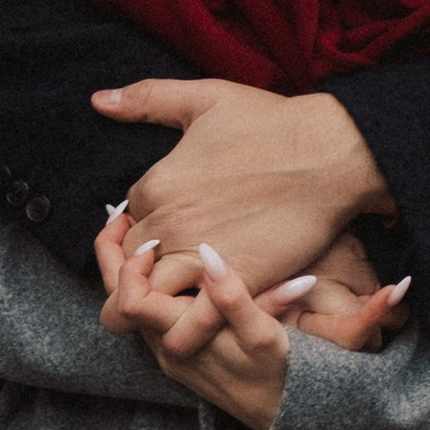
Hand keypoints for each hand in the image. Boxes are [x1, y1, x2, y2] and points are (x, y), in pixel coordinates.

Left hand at [93, 77, 390, 352]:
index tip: (166, 232)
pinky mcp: (233, 283)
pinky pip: (188, 324)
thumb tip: (98, 100)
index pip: (123, 224)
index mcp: (154, 185)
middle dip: (137, 275)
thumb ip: (148, 99)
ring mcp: (197, 257)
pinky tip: (198, 322)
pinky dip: (184, 330)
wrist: (330, 153)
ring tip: (178, 302)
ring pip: (139, 303)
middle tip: (171, 272)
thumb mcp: (205, 98)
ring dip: (151, 308)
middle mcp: (166, 224)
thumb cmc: (273, 122)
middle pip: (124, 268)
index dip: (138, 232)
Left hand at [96, 216, 295, 429]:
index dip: (133, 266)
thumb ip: (233, 295)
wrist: (284, 415)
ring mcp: (169, 350)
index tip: (156, 239)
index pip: (129, 302)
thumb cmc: (278, 374)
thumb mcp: (264, 333)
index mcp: (179, 339)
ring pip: (131, 306)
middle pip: (115, 302)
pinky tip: (168, 259)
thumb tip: (209, 253)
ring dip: (130, 267)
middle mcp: (164, 347)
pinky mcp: (181, 349)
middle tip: (121, 214)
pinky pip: (150, 312)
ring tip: (142, 227)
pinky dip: (149, 281)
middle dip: (112, 255)